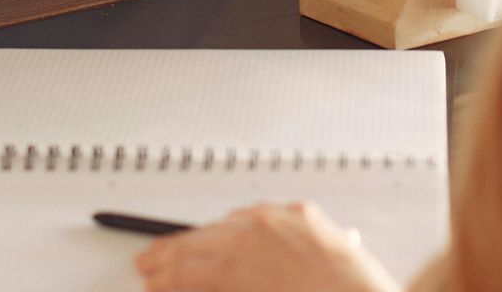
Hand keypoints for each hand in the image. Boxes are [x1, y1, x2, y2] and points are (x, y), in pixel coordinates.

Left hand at [135, 204, 398, 291]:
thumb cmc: (350, 283)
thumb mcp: (327, 243)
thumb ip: (294, 235)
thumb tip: (268, 236)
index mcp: (282, 216)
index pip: (227, 224)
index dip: (202, 238)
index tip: (187, 247)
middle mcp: (259, 229)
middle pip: (204, 236)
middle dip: (174, 250)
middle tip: (151, 260)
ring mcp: (246, 256)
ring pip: (193, 257)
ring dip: (167, 268)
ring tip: (150, 275)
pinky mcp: (237, 281)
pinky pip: (198, 282)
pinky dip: (176, 284)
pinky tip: (161, 287)